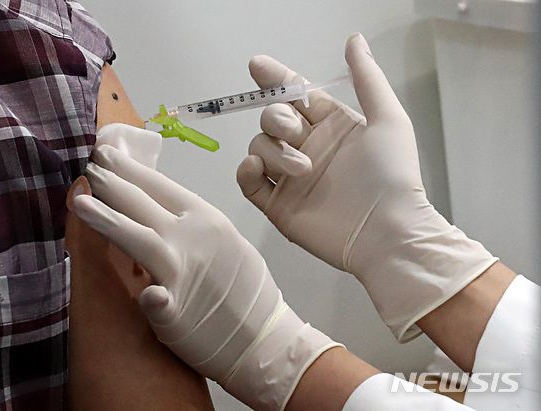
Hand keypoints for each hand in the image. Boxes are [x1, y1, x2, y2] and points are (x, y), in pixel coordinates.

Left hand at [73, 145, 342, 409]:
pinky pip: (162, 302)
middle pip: (142, 203)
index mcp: (206, 218)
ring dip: (106, 218)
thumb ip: (193, 224)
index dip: (130, 169)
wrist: (265, 336)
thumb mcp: (226, 242)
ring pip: (137, 237)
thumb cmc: (245, 290)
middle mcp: (193, 238)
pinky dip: (154, 298)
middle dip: (111, 182)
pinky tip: (147, 293)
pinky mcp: (179, 312)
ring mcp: (184, 273)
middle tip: (89, 165)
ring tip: (78, 200)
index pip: (160, 185)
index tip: (106, 156)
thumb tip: (159, 207)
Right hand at [237, 33, 496, 340]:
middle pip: (272, 118)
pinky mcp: (278, 205)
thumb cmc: (393, 177)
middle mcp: (308, 148)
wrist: (387, 232)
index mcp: (331, 126)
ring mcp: (291, 178)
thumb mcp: (387, 119)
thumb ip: (367, 78)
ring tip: (303, 169)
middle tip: (295, 130)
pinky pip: (249, 182)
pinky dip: (247, 172)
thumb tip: (354, 40)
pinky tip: (258, 169)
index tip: (258, 65)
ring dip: (274, 151)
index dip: (275, 78)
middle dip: (276, 117)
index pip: (295, 95)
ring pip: (260, 147)